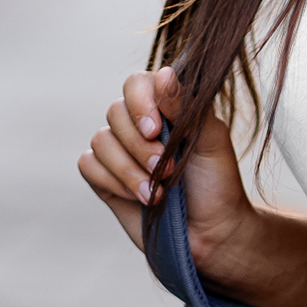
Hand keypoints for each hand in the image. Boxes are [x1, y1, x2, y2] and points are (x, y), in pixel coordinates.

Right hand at [77, 66, 254, 273]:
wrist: (211, 233)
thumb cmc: (217, 182)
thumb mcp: (212, 140)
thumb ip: (187, 107)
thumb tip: (163, 73)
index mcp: (168, 106)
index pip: (137, 84)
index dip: (140, 103)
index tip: (156, 130)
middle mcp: (140, 124)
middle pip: (115, 112)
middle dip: (139, 146)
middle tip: (168, 170)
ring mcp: (121, 150)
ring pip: (100, 140)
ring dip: (129, 170)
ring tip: (159, 193)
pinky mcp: (106, 178)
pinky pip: (89, 165)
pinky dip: (113, 181)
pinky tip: (140, 198)